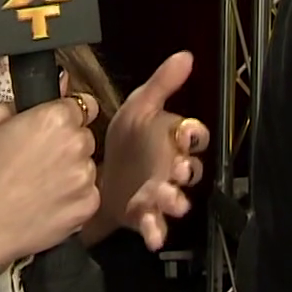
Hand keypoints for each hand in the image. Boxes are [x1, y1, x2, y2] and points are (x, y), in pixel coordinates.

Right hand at [0, 93, 103, 266]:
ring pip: (88, 166)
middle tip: (40, 159)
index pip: (84, 104)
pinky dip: (73, 197)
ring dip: (72, 171)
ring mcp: (85, 177)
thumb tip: (58, 81)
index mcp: (56, 118)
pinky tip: (48, 201)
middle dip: (68, 144)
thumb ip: (27, 98)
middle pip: (85, 136)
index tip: (57, 127)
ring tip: (40, 184)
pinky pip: (88, 194)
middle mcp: (77, 144)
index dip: (68, 115)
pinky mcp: (88, 206)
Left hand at [96, 51, 206, 250]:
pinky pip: (157, 226)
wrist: (98, 175)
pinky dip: (156, 231)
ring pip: (177, 199)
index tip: (183, 131)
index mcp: (173, 141)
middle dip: (185, 170)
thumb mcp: (139, 107)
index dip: (191, 134)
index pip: (193, 135)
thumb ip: (162, 83)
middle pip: (189, 170)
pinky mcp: (147, 216)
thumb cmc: (126, 140)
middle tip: (177, 169)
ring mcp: (162, 195)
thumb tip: (186, 55)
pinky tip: (152, 236)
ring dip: (175, 200)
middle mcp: (173, 169)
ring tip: (166, 198)